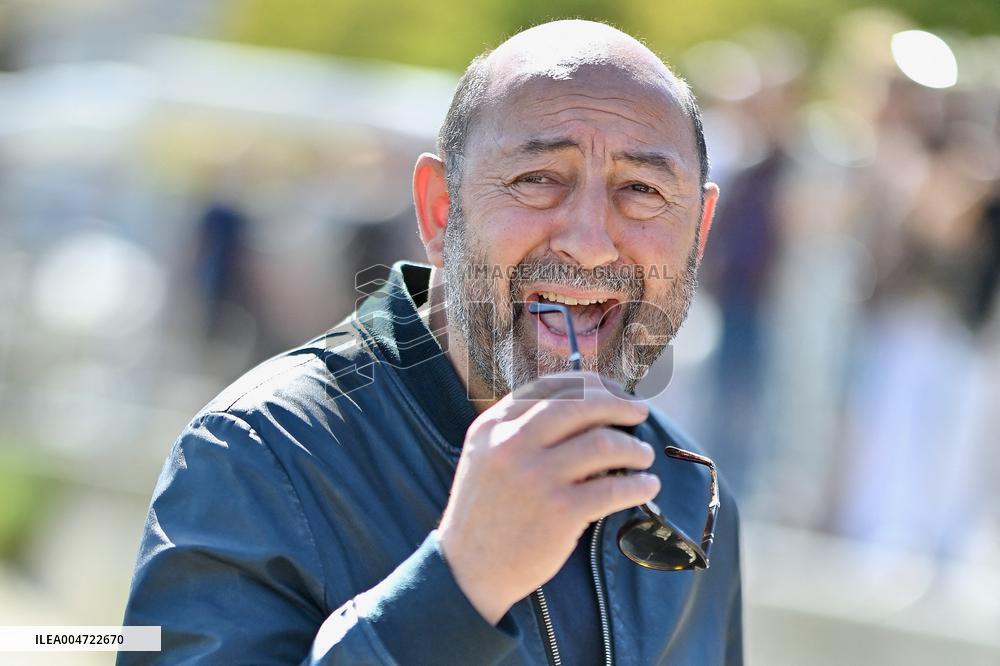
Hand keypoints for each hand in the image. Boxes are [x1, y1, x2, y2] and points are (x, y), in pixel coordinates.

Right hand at [438, 370, 659, 624]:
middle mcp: (512, 444)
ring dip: (633, 447)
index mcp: (493, 426)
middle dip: (619, 404)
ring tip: (643, 456)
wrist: (468, 571)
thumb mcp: (486, 457)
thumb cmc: (484, 512)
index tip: (613, 389)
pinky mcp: (561, 512)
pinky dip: (639, 484)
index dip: (590, 383)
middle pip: (582, 405)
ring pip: (604, 443)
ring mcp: (537, 478)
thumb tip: (583, 406)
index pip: (549, 386)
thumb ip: (519, 429)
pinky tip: (646, 485)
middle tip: (640, 412)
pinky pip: (614, 488)